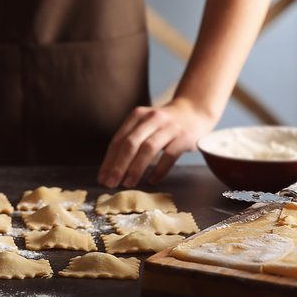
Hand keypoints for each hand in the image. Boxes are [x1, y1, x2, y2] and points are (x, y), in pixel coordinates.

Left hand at [97, 98, 215, 187]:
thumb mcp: (145, 124)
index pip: (118, 140)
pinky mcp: (184, 136)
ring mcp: (169, 127)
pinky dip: (159, 170)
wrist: (194, 112)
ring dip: (136, 168)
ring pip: (148, 148)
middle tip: (111, 183)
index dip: (109, 160)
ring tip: (128, 184)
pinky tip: (151, 181)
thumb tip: (111, 168)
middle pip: (130, 143)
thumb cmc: (164, 124)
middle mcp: (152, 118)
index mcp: (137, 115)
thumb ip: (130, 140)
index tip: (102, 178)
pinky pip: (169, 155)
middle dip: (118, 165)